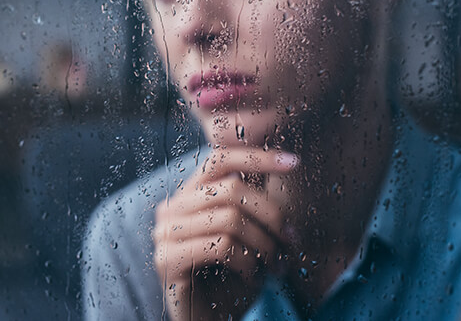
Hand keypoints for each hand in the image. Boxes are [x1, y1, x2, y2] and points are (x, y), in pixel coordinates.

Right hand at [153, 148, 297, 320]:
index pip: (220, 159)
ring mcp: (165, 233)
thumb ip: (252, 200)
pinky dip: (248, 262)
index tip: (294, 162)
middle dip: (272, 214)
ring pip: (230, 218)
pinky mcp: (167, 260)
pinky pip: (221, 247)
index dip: (257, 156)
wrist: (211, 320)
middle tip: (291, 240)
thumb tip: (281, 162)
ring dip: (264, 244)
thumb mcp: (247, 233)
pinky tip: (252, 277)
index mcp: (190, 194)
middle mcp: (172, 208)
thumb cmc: (231, 277)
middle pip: (231, 188)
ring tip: (276, 265)